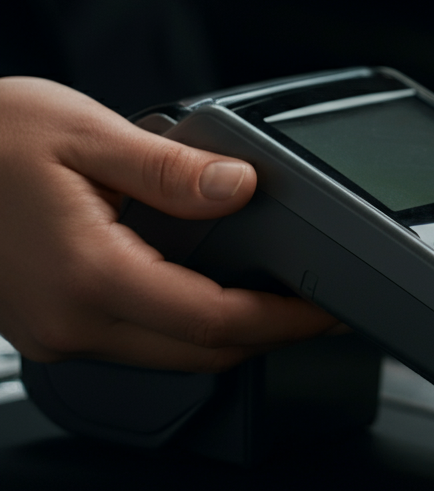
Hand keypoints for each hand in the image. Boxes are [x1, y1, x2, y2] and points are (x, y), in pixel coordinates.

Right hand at [0, 77, 336, 368]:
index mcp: (90, 276)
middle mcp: (73, 323)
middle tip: (317, 310)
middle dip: (269, 337)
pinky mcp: (49, 327)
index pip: (216, 323)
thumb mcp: (82, 132)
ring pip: (171, 358)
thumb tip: (240, 186)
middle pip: (202, 355)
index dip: (283, 321)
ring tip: (276, 302)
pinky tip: (208, 296)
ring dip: (229, 337)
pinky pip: (136, 345)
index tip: (326, 311)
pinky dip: (185, 329)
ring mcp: (57, 334)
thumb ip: (170, 169)